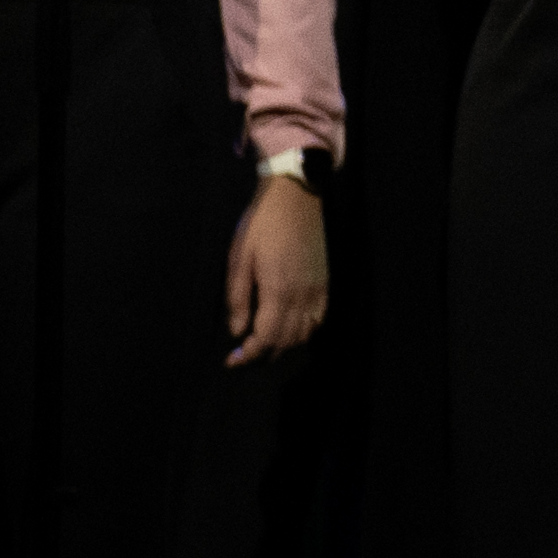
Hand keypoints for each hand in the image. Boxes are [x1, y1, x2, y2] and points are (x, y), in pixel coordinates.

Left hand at [223, 174, 331, 364]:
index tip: (231, 361)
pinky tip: (290, 331)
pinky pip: (319, 319)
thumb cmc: (260, 225)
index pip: (266, 337)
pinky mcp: (325, 282)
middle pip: (286, 341)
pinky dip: (305, 333)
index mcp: (278, 289)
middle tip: (243, 356)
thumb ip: (237, 299)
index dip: (248, 355)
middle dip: (263, 355)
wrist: (296, 197)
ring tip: (264, 345)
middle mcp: (303, 295)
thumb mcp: (239, 259)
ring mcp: (318, 289)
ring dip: (284, 346)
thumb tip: (237, 331)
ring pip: (305, 334)